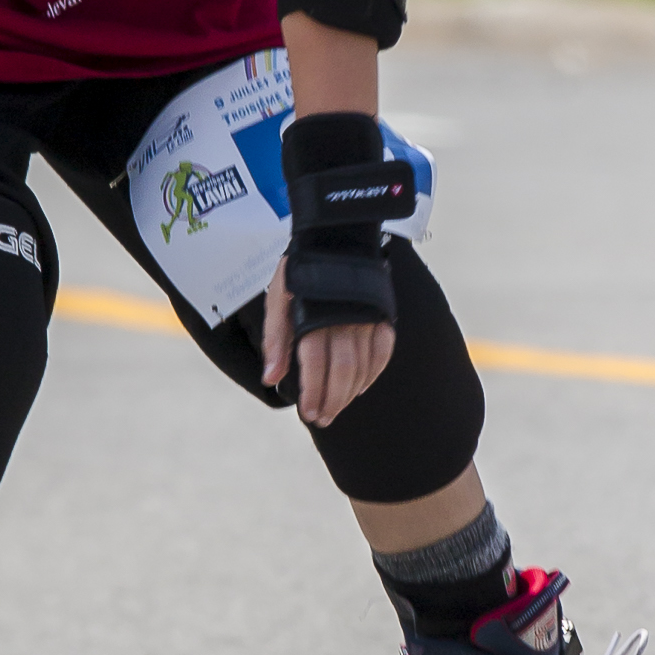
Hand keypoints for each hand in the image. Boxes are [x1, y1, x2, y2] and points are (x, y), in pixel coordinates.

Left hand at [260, 256, 394, 426]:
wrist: (335, 235)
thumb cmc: (301, 270)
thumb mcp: (278, 298)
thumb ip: (275, 339)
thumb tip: (271, 379)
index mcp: (314, 316)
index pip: (316, 365)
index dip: (313, 392)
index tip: (309, 414)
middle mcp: (343, 319)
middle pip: (342, 371)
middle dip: (333, 400)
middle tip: (323, 419)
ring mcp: (366, 317)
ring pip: (364, 365)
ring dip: (352, 391)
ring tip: (338, 406)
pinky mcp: (382, 313)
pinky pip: (384, 350)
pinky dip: (375, 371)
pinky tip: (362, 386)